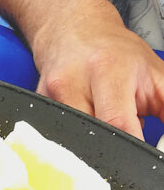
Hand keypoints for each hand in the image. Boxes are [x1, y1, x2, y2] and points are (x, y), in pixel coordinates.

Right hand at [33, 12, 163, 139]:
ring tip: (102, 139)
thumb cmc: (117, 55)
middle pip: (90, 139)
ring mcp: (49, 98)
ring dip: (88, 150)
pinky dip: (70, 146)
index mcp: (108, 70)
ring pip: (70, 145)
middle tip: (121, 152)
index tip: (140, 158)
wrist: (73, 32)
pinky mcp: (36, 108)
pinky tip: (80, 135)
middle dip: (108, 152)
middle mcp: (73, 82)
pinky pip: (54, 140)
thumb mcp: (155, 75)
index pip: (119, 124)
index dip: (131, 148)